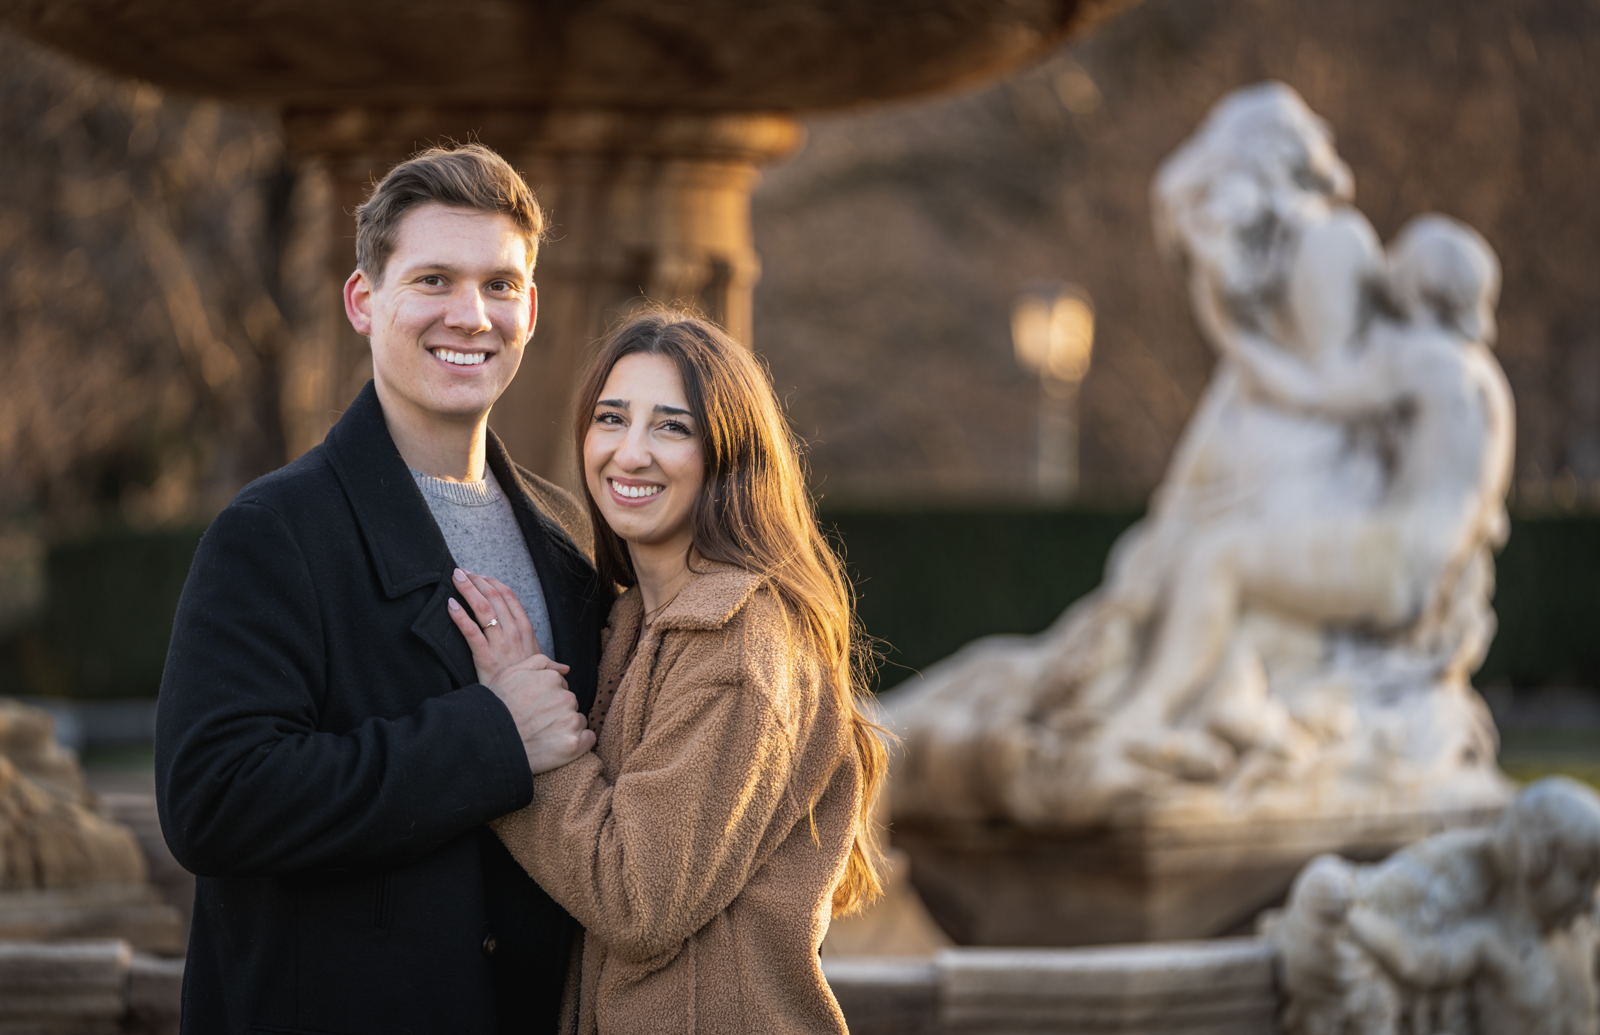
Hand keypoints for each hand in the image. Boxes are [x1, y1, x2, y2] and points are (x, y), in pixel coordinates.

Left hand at [445, 569, 593, 772]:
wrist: (524, 708)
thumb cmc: (532, 690)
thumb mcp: (544, 676)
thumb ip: (550, 667)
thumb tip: (564, 670)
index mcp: (527, 633)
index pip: (511, 600)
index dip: (496, 585)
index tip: (483, 575)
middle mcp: (514, 634)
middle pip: (495, 599)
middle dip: (478, 582)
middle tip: (463, 571)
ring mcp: (499, 645)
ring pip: (483, 610)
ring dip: (469, 590)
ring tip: (456, 577)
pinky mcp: (484, 657)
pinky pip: (471, 632)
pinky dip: (459, 617)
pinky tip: (449, 604)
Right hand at [490, 656, 595, 773]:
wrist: (488, 740)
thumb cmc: (498, 706)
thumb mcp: (513, 673)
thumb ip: (541, 662)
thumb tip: (566, 669)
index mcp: (554, 679)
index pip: (562, 688)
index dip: (548, 699)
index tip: (534, 709)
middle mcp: (566, 698)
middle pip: (571, 704)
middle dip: (558, 712)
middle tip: (537, 723)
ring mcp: (570, 722)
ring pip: (578, 721)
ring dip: (567, 727)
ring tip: (543, 735)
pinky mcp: (573, 745)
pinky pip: (588, 739)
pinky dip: (579, 742)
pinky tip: (560, 745)